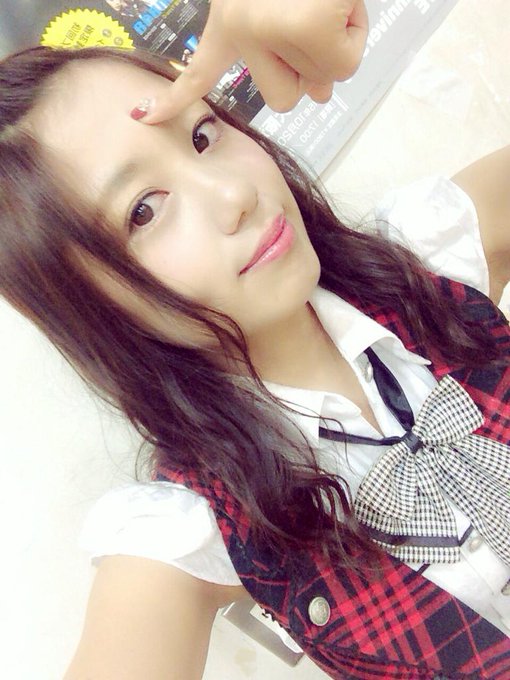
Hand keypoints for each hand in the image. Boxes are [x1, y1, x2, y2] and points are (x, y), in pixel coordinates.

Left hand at [132, 0, 367, 122]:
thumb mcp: (289, 6)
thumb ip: (296, 56)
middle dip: (309, 71)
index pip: (197, 71)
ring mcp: (268, 27)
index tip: (143, 116)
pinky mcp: (305, 26)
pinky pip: (344, 61)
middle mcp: (239, 26)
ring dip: (338, 42)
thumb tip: (320, 94)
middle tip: (316, 24)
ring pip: (320, 78)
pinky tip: (343, 0)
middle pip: (282, 98)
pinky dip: (356, 32)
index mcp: (227, 16)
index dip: (173, 99)